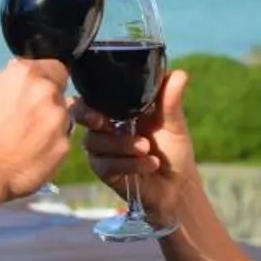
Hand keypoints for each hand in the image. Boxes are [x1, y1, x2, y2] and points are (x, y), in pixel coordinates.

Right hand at [0, 57, 73, 201]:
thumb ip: (1, 82)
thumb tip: (10, 76)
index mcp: (23, 74)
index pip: (53, 67)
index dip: (45, 79)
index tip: (35, 91)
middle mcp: (45, 92)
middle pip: (58, 92)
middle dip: (46, 102)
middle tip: (25, 119)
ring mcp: (57, 120)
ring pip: (62, 116)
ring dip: (49, 124)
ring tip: (24, 140)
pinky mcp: (63, 147)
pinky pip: (61, 141)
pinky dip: (49, 147)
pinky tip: (28, 155)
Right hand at [73, 67, 196, 220]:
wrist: (177, 186)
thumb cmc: (173, 151)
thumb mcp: (173, 123)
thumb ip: (170, 100)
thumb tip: (179, 73)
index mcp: (118, 110)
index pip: (94, 96)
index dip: (88, 97)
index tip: (99, 103)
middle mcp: (105, 127)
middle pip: (81, 115)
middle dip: (87, 116)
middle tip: (103, 122)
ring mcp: (102, 150)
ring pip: (95, 142)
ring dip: (121, 145)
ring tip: (146, 149)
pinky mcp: (104, 171)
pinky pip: (106, 164)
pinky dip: (129, 163)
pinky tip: (149, 163)